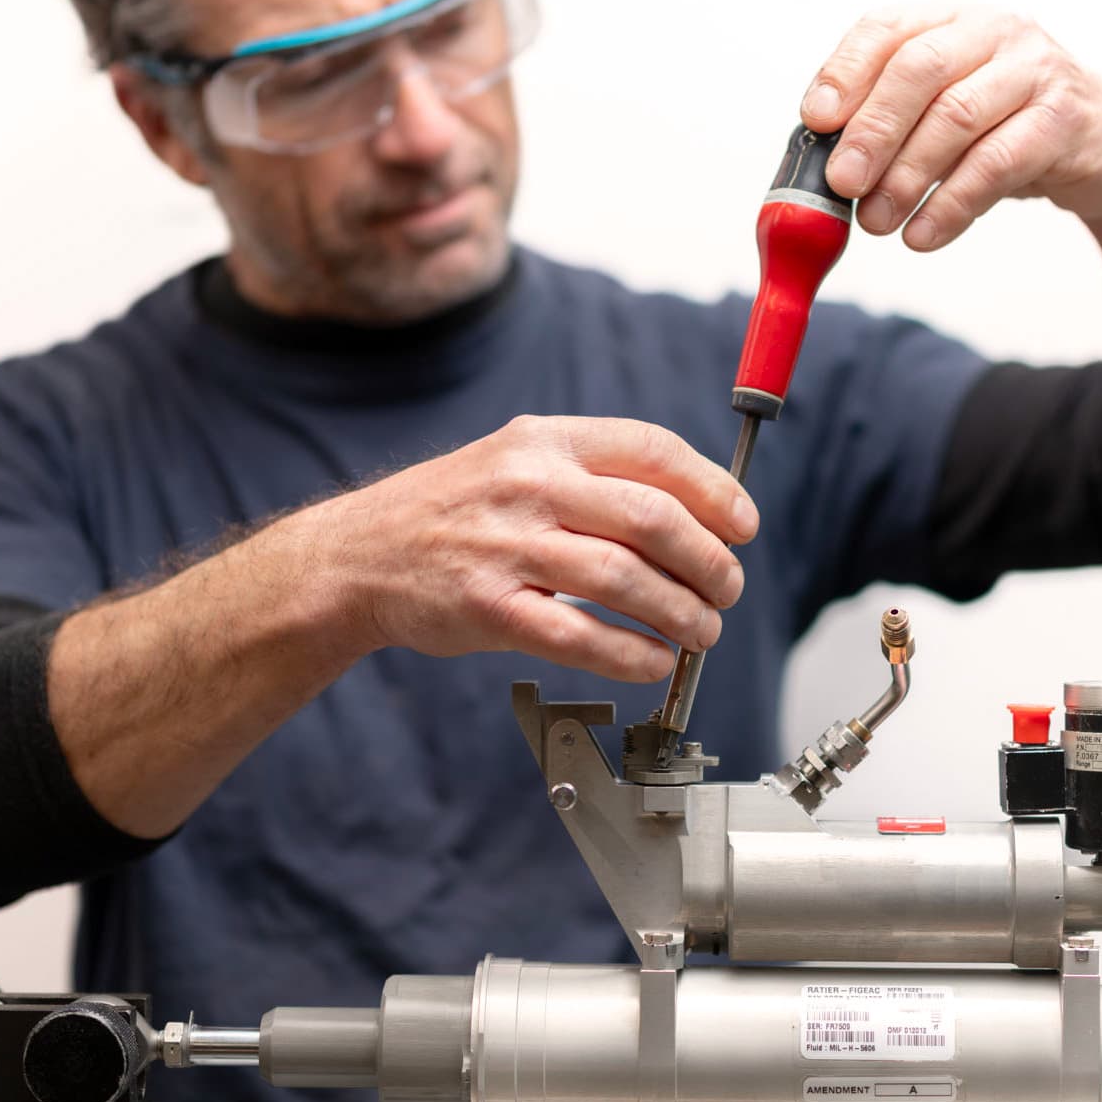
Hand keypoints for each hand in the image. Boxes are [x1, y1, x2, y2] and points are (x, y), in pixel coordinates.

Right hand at [320, 415, 756, 681]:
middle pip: (653, 517)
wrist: (357, 555)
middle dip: (709, 561)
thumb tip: (696, 514)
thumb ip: (594, 476)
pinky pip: (579, 635)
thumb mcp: (517, 461)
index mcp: (545, 440)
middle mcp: (528, 484)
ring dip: (681, 613)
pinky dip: (630, 653)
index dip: (715, 491)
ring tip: (701, 632)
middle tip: (728, 589)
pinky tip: (653, 661)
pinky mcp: (487, 607)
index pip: (653, 450)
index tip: (743, 526)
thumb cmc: (453, 512)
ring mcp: (506, 546)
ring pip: (625, 579)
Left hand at [799, 8, 1101, 249]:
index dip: (845, 73)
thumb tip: (823, 167)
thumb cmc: (1002, 128)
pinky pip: (999, 162)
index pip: (886, 28)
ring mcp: (1036, 69)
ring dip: (907, 177)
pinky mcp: (1067, 119)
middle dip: (872, 131)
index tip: (816, 122)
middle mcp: (994, 30)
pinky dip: (953, 204)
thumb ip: (888, 123)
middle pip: (920, 69)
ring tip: (876, 222)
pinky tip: (924, 235)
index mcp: (950, 18)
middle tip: (841, 184)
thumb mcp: (941, 112)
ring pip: (957, 116)